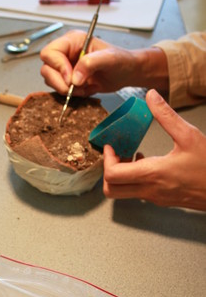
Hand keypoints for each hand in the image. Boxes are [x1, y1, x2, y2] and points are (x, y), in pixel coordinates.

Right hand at [40, 31, 167, 95]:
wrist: (127, 73)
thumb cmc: (121, 61)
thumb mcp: (109, 59)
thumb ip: (90, 64)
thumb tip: (74, 79)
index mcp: (73, 41)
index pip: (50, 53)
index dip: (57, 67)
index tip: (71, 78)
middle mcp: (66, 53)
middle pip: (47, 68)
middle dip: (59, 82)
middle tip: (75, 88)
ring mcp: (66, 67)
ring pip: (51, 80)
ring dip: (66, 89)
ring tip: (84, 88)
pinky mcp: (69, 79)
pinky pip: (60, 89)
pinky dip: (71, 94)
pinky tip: (86, 90)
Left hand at [103, 89, 205, 210]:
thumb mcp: (189, 135)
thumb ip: (166, 116)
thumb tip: (151, 96)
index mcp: (152, 174)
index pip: (112, 175)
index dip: (107, 160)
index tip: (112, 146)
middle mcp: (149, 190)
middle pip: (110, 190)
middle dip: (108, 170)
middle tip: (116, 153)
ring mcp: (155, 198)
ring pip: (123, 193)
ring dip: (120, 176)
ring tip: (132, 156)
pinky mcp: (161, 200)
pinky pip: (137, 192)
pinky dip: (133, 179)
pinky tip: (147, 163)